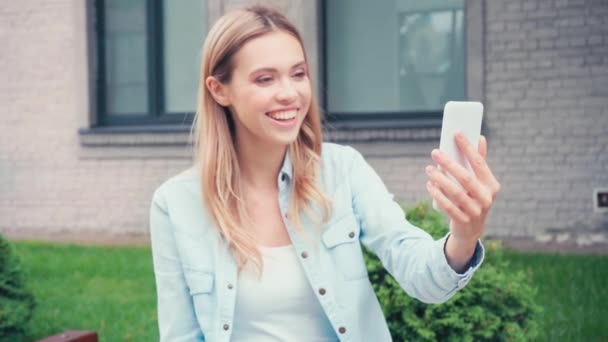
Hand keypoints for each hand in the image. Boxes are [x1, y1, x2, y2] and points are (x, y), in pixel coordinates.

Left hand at [425, 132, 500, 246]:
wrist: (471, 229)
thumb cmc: (474, 198)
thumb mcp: (480, 183)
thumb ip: (479, 162)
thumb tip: (480, 138)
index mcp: (491, 185)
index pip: (479, 163)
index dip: (468, 147)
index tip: (456, 133)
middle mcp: (486, 198)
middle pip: (465, 177)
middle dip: (449, 163)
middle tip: (434, 152)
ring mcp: (475, 211)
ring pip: (455, 192)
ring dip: (440, 179)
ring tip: (428, 169)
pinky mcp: (463, 221)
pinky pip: (448, 206)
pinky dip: (437, 194)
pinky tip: (430, 185)